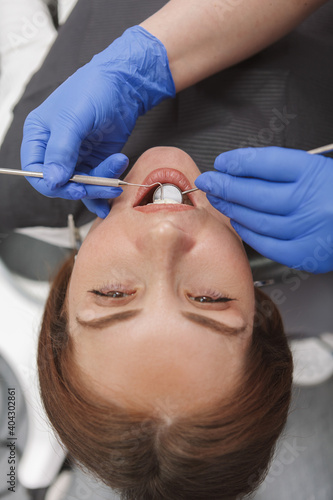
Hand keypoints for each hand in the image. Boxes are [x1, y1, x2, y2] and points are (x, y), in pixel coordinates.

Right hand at [20, 26, 174, 216]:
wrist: (124, 85)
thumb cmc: (93, 90)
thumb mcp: (73, 118)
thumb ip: (61, 150)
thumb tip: (52, 179)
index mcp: (38, 135)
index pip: (35, 171)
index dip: (52, 184)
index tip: (74, 188)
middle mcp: (54, 150)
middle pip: (60, 183)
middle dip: (83, 188)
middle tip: (104, 186)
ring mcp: (76, 157)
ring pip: (81, 186)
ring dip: (100, 186)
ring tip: (118, 176)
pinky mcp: (95, 161)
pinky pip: (96, 183)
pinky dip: (106, 189)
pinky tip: (116, 189)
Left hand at [195, 147, 332, 272]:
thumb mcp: (318, 169)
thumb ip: (282, 170)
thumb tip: (240, 171)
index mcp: (315, 174)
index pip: (266, 164)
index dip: (238, 162)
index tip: (222, 162)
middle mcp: (310, 202)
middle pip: (254, 192)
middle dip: (225, 185)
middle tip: (208, 181)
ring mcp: (305, 231)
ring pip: (255, 219)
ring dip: (231, 208)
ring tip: (218, 199)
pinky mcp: (303, 254)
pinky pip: (264, 243)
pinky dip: (247, 231)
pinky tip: (238, 221)